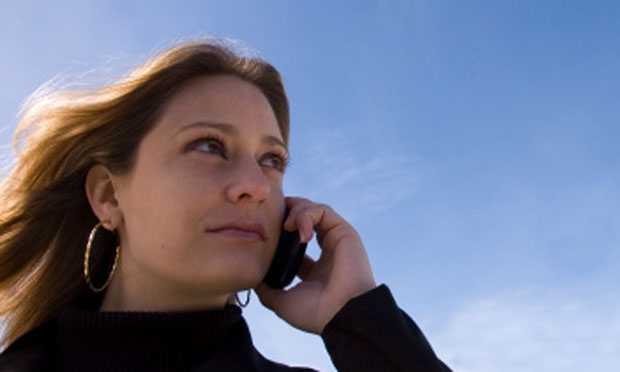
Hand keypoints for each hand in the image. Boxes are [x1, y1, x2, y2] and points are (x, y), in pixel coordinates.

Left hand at [254, 196, 376, 333]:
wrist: (341, 313)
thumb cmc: (316, 313)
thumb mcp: (283, 303)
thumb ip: (267, 290)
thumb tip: (253, 278)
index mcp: (315, 269)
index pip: (295, 242)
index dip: (280, 233)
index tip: (265, 233)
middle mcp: (326, 252)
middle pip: (304, 220)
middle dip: (287, 213)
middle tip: (272, 218)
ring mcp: (336, 240)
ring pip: (313, 211)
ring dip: (295, 211)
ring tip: (286, 225)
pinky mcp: (344, 231)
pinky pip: (322, 210)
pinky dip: (307, 214)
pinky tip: (298, 230)